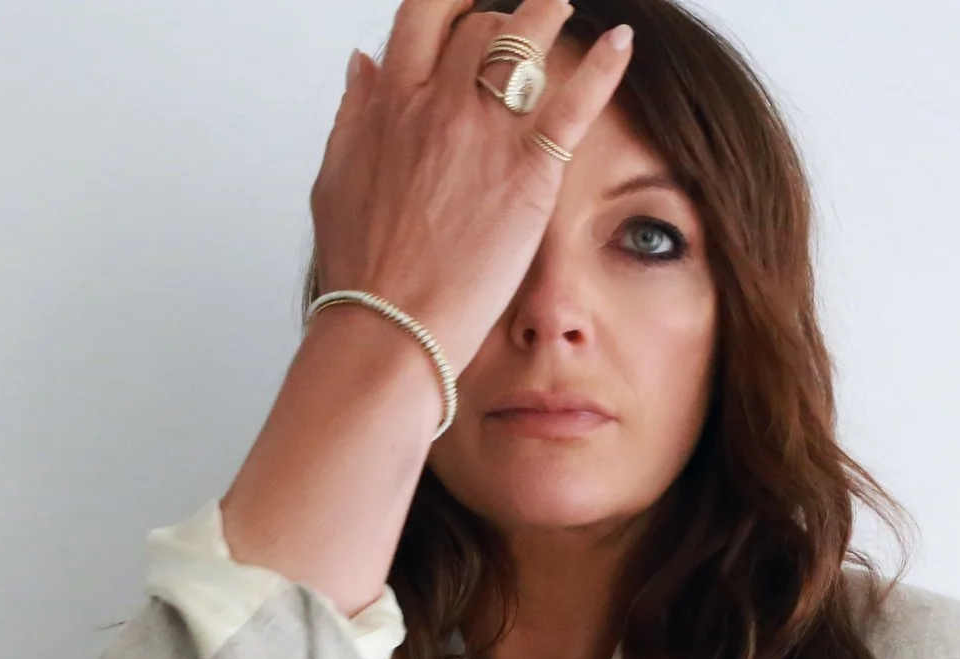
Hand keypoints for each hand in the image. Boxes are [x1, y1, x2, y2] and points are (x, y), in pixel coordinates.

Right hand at [310, 0, 635, 373]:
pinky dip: (605, 66)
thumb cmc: (362, 268)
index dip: (450, 2)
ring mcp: (485, 134)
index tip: (464, 2)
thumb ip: (353, 113)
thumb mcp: (336, 178)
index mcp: (390, 105)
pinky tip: (623, 43)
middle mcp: (436, 105)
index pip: (423, 18)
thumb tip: (361, 63)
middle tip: (523, 27)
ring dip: (547, 15)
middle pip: (481, 28)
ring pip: (524, 41)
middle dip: (503, 22)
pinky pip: (575, 101)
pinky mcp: (529, 171)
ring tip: (562, 8)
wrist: (389, 325)